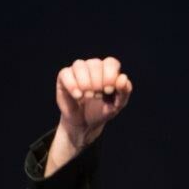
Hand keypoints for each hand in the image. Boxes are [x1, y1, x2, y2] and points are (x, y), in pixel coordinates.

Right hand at [46, 56, 133, 174]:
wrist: (84, 126)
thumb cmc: (102, 113)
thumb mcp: (116, 107)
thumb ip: (123, 94)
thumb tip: (124, 80)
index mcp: (107, 72)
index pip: (111, 62)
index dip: (111, 74)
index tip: (111, 90)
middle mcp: (92, 69)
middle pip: (96, 63)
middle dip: (99, 80)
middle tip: (99, 96)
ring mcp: (77, 73)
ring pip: (80, 65)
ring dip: (86, 82)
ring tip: (88, 97)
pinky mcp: (64, 78)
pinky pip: (66, 73)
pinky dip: (72, 83)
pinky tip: (77, 95)